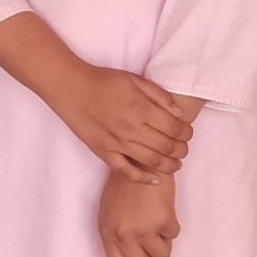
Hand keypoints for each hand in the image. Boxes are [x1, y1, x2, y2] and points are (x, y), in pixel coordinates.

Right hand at [47, 65, 191, 181]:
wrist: (70, 86)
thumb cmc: (102, 80)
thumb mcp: (133, 79)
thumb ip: (158, 94)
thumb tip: (178, 114)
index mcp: (140, 108)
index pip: (175, 129)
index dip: (186, 133)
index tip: (187, 133)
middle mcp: (132, 128)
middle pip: (167, 147)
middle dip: (182, 150)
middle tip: (183, 148)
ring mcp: (118, 143)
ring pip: (153, 162)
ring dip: (170, 165)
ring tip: (175, 162)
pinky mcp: (104, 152)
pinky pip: (127, 171)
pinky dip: (144, 178)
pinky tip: (155, 178)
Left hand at [99, 170, 180, 256]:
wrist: (140, 160)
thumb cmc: (125, 182)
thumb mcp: (111, 209)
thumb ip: (117, 233)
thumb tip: (129, 254)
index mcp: (108, 230)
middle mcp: (123, 233)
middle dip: (150, 255)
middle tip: (152, 239)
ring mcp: (143, 229)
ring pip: (162, 255)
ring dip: (163, 240)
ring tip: (156, 219)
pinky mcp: (162, 221)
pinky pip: (174, 235)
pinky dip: (171, 223)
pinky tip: (161, 206)